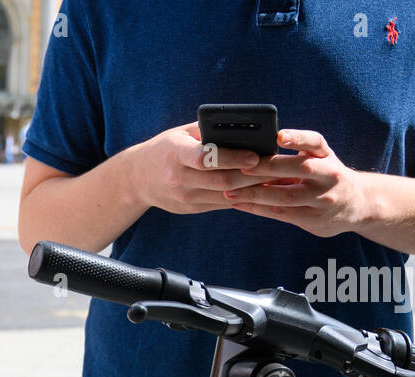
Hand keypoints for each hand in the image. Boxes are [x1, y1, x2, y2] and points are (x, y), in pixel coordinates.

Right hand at [124, 122, 269, 214]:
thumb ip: (208, 132)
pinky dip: (244, 197)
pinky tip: (261, 190)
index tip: (255, 155)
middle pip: (221, 181)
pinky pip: (223, 204)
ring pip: (226, 196)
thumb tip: (245, 129)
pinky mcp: (191, 208)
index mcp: (174, 154)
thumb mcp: (180, 134)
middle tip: (278, 169)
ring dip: (253, 189)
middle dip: (252, 176)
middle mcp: (178, 179)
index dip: (232, 158)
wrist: (136, 179)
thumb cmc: (165, 148)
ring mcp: (184, 197)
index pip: (205, 158)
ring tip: (276, 180)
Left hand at [222, 129, 373, 235]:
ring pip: (286, 196)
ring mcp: (324, 199)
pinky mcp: (315, 219)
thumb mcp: (318, 160)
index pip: (315, 142)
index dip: (298, 138)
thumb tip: (250, 153)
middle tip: (240, 167)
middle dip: (268, 168)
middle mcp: (330, 175)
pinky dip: (257, 208)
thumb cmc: (323, 176)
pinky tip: (239, 204)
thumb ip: (294, 155)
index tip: (279, 136)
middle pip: (299, 168)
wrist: (355, 204)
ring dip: (255, 194)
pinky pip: (281, 214)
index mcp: (326, 155)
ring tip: (229, 191)